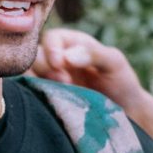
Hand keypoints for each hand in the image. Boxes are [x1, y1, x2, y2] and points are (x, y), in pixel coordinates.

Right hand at [32, 29, 152, 152]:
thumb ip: (94, 54)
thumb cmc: (122, 83)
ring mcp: (50, 81)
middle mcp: (57, 60)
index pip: (52, 38)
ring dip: (37, 83)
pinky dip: (33, 98)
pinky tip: (49, 104)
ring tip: (58, 95)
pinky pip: (30, 96)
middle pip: (35, 56)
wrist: (125, 114)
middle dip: (44, 68)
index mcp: (72, 44)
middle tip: (65, 83)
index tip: (60, 65)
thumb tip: (66, 56)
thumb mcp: (114, 63)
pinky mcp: (47, 100)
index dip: (52, 49)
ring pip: (27, 76)